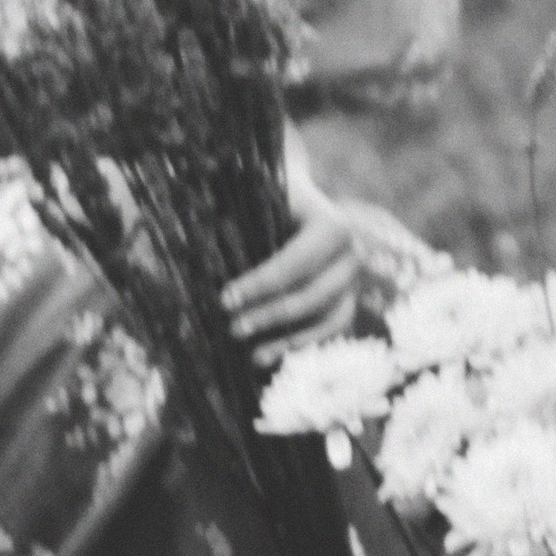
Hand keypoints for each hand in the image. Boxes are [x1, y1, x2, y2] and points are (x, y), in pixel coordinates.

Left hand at [223, 187, 362, 355]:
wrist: (296, 198)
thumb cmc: (267, 198)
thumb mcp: (255, 197)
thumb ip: (236, 219)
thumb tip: (201, 252)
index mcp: (333, 225)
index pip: (297, 262)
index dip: (261, 285)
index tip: (225, 299)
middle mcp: (353, 254)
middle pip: (314, 295)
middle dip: (271, 315)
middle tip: (233, 329)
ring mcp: (354, 279)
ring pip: (327, 318)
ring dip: (289, 340)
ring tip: (253, 357)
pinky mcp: (348, 299)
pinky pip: (332, 329)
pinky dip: (305, 344)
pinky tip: (274, 357)